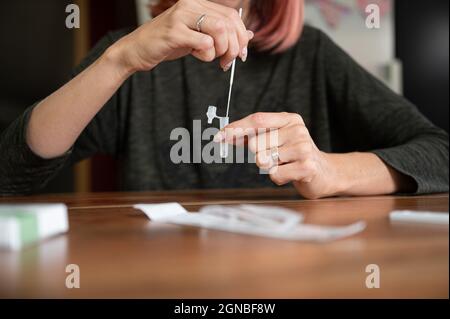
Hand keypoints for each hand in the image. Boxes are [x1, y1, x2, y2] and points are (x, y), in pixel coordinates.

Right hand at [109, 0, 252, 72]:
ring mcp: (181, 16)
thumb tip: (249, 35)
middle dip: (235, 47)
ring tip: (213, 59)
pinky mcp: (174, 32)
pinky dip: (207, 55)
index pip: (232, 16)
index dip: (242, 37)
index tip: (241, 54)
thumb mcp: (197, 37)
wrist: (137, 51)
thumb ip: (220, 34)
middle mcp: (190, 5)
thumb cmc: (167, 44)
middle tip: (228, 62)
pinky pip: (204, 43)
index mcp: (198, 4)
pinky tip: (197, 56)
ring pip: (219, 30)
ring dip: (222, 51)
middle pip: (228, 23)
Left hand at [215, 112, 342, 198]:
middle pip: (256, 143)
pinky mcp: (307, 166)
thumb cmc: (293, 155)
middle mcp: (297, 130)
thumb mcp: (275, 140)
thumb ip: (251, 136)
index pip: (257, 120)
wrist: (324, 172)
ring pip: (264, 160)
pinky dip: (278, 178)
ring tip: (285, 165)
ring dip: (269, 168)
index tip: (219, 136)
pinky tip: (290, 174)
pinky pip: (275, 174)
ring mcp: (303, 147)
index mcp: (289, 119)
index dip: (236, 128)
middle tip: (274, 158)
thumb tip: (223, 135)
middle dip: (257, 155)